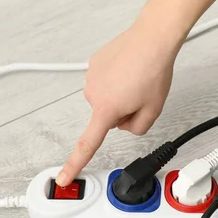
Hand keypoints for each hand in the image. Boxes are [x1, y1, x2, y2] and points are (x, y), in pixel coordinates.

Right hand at [56, 17, 182, 185]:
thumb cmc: (154, 70)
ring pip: (107, 99)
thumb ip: (138, 128)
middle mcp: (92, 95)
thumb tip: (125, 124)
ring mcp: (91, 77)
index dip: (74, 165)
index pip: (87, 144)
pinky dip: (117, 79)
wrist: (152, 38)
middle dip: (124, 111)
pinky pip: (106, 81)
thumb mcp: (153, 110)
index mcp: (106, 110)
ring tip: (137, 78)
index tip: (63, 179)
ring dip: (121, 93)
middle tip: (141, 94)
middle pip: (108, 117)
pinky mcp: (94, 64)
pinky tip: (129, 69)